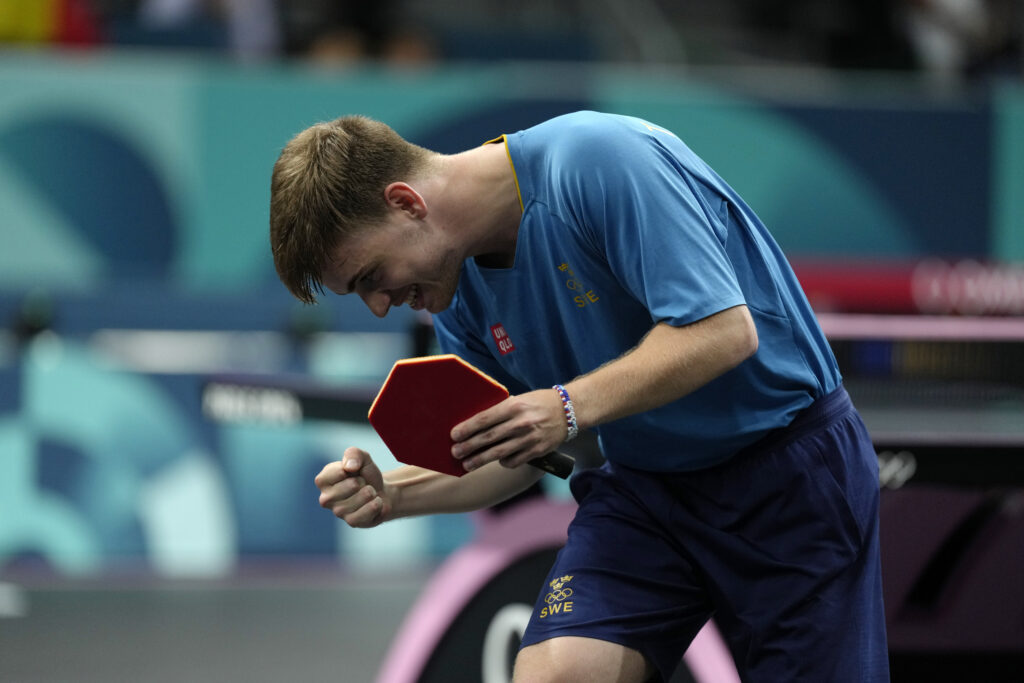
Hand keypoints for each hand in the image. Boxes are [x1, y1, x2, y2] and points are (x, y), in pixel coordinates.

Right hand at [314, 447, 390, 527]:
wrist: (381, 491)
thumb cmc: (365, 474)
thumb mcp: (362, 458)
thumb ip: (353, 454)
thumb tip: (349, 467)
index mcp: (323, 480)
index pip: (339, 471)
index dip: (353, 468)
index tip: (353, 472)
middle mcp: (326, 498)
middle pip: (352, 485)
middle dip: (363, 481)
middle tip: (362, 484)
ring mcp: (338, 512)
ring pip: (362, 498)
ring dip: (371, 492)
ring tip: (369, 492)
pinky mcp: (351, 522)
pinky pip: (368, 511)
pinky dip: (376, 504)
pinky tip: (374, 503)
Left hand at [450, 388, 565, 472]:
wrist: (569, 411)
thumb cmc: (539, 402)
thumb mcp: (520, 400)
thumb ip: (501, 410)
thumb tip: (476, 423)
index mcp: (514, 406)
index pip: (484, 419)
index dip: (467, 428)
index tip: (454, 435)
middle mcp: (520, 423)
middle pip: (488, 438)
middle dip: (468, 446)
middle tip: (455, 452)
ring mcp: (529, 439)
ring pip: (498, 453)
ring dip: (479, 460)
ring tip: (467, 465)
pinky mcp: (536, 451)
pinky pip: (513, 461)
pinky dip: (503, 462)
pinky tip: (497, 460)